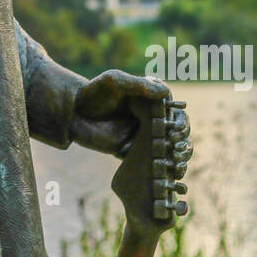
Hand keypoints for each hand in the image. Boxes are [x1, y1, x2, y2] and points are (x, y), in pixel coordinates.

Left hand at [72, 70, 191, 159]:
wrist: (73, 112)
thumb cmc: (94, 92)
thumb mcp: (115, 81)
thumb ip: (138, 85)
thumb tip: (165, 92)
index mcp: (152, 102)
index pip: (175, 112)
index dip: (181, 122)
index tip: (174, 129)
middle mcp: (152, 119)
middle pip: (178, 132)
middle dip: (183, 141)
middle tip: (175, 146)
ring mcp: (144, 138)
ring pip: (170, 149)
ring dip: (180, 157)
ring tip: (177, 163)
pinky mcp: (133, 153)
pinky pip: (153, 162)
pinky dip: (165, 169)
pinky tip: (170, 175)